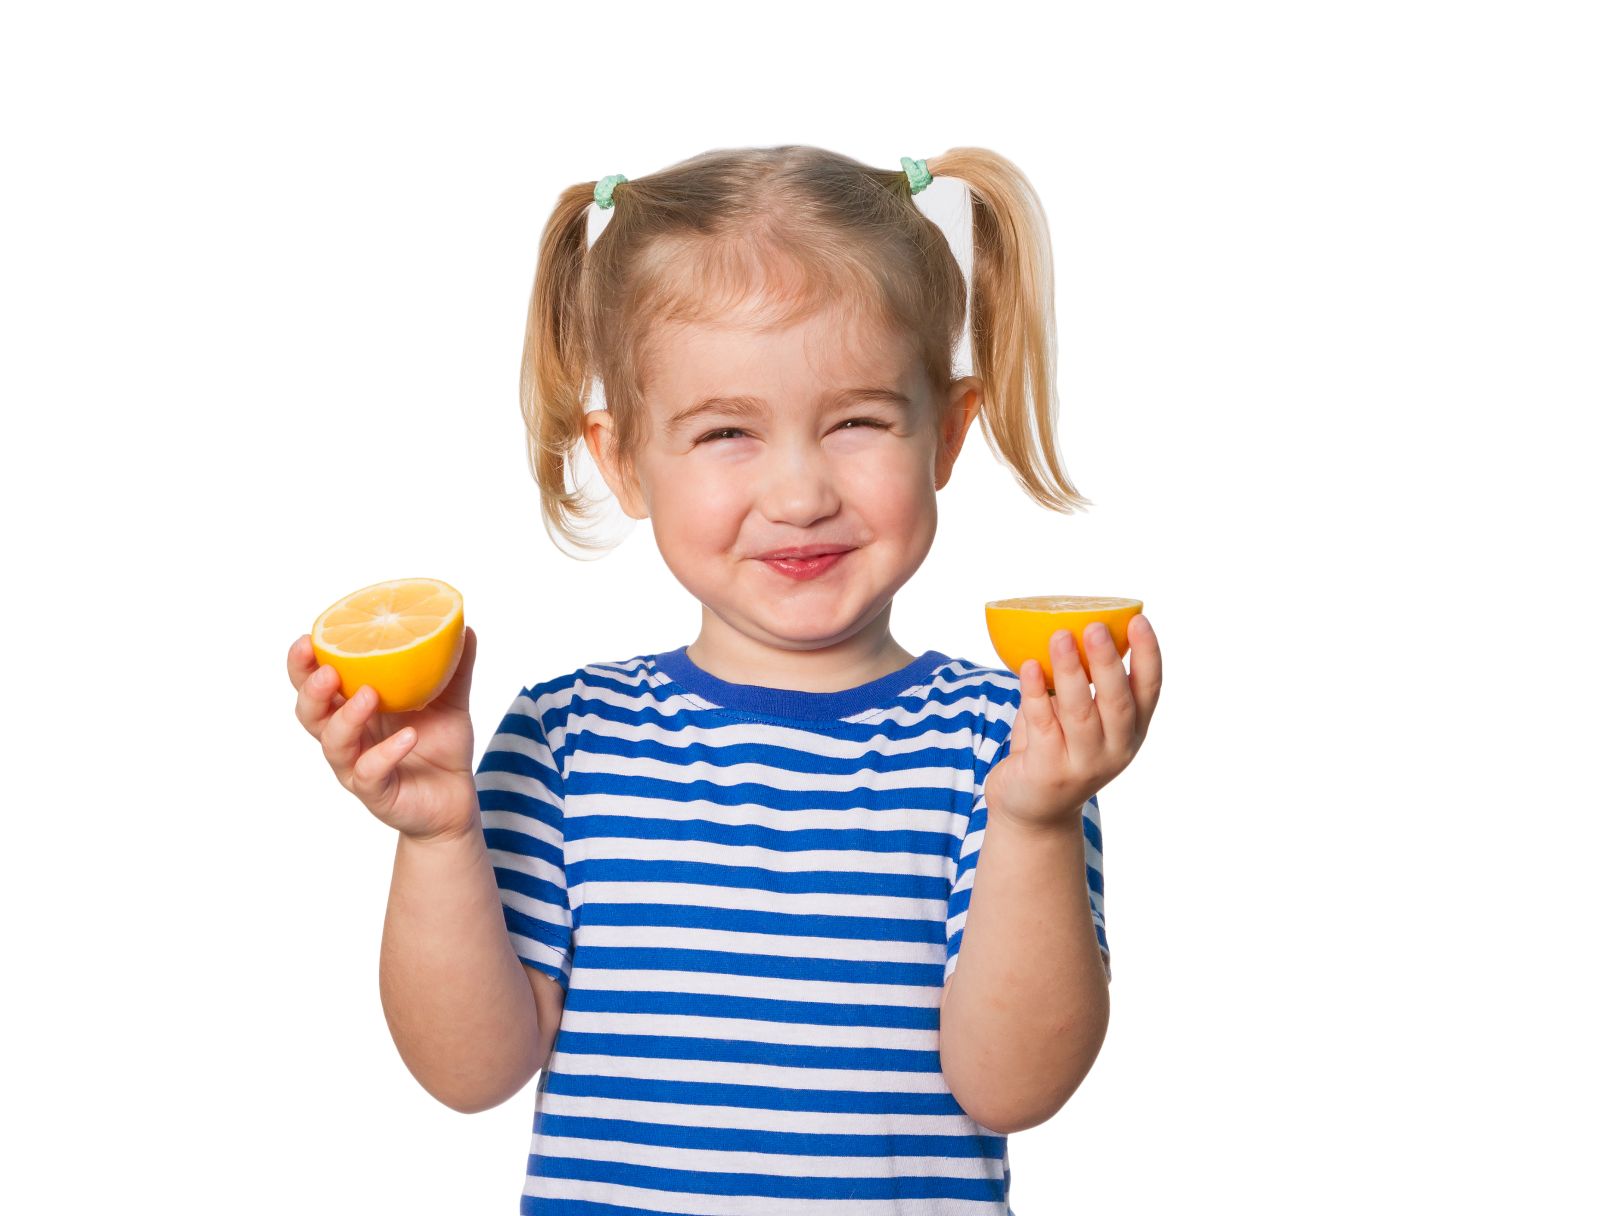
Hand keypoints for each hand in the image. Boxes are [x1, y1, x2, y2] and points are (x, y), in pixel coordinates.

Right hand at [288, 625, 481, 842]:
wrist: (456, 801)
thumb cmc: (441, 748)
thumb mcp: (451, 703)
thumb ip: (454, 669)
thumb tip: (467, 628)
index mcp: (354, 709)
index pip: (315, 684)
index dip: (303, 664)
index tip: (309, 639)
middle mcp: (348, 738)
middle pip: (309, 714)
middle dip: (310, 690)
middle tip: (328, 670)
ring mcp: (356, 767)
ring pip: (333, 744)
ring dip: (347, 717)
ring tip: (369, 694)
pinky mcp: (376, 793)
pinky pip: (371, 773)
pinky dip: (386, 753)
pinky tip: (408, 736)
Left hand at [983, 615, 1161, 832]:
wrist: (1034, 810)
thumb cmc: (1059, 749)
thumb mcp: (1084, 720)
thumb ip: (1085, 684)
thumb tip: (1072, 625)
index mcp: (1132, 730)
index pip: (1149, 689)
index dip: (1148, 654)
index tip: (1139, 619)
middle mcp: (1115, 749)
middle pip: (1117, 700)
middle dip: (1107, 661)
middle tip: (1095, 626)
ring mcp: (1083, 764)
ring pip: (1079, 711)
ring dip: (1069, 670)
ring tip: (1058, 636)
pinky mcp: (1048, 771)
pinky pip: (1042, 724)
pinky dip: (1034, 692)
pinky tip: (1028, 666)